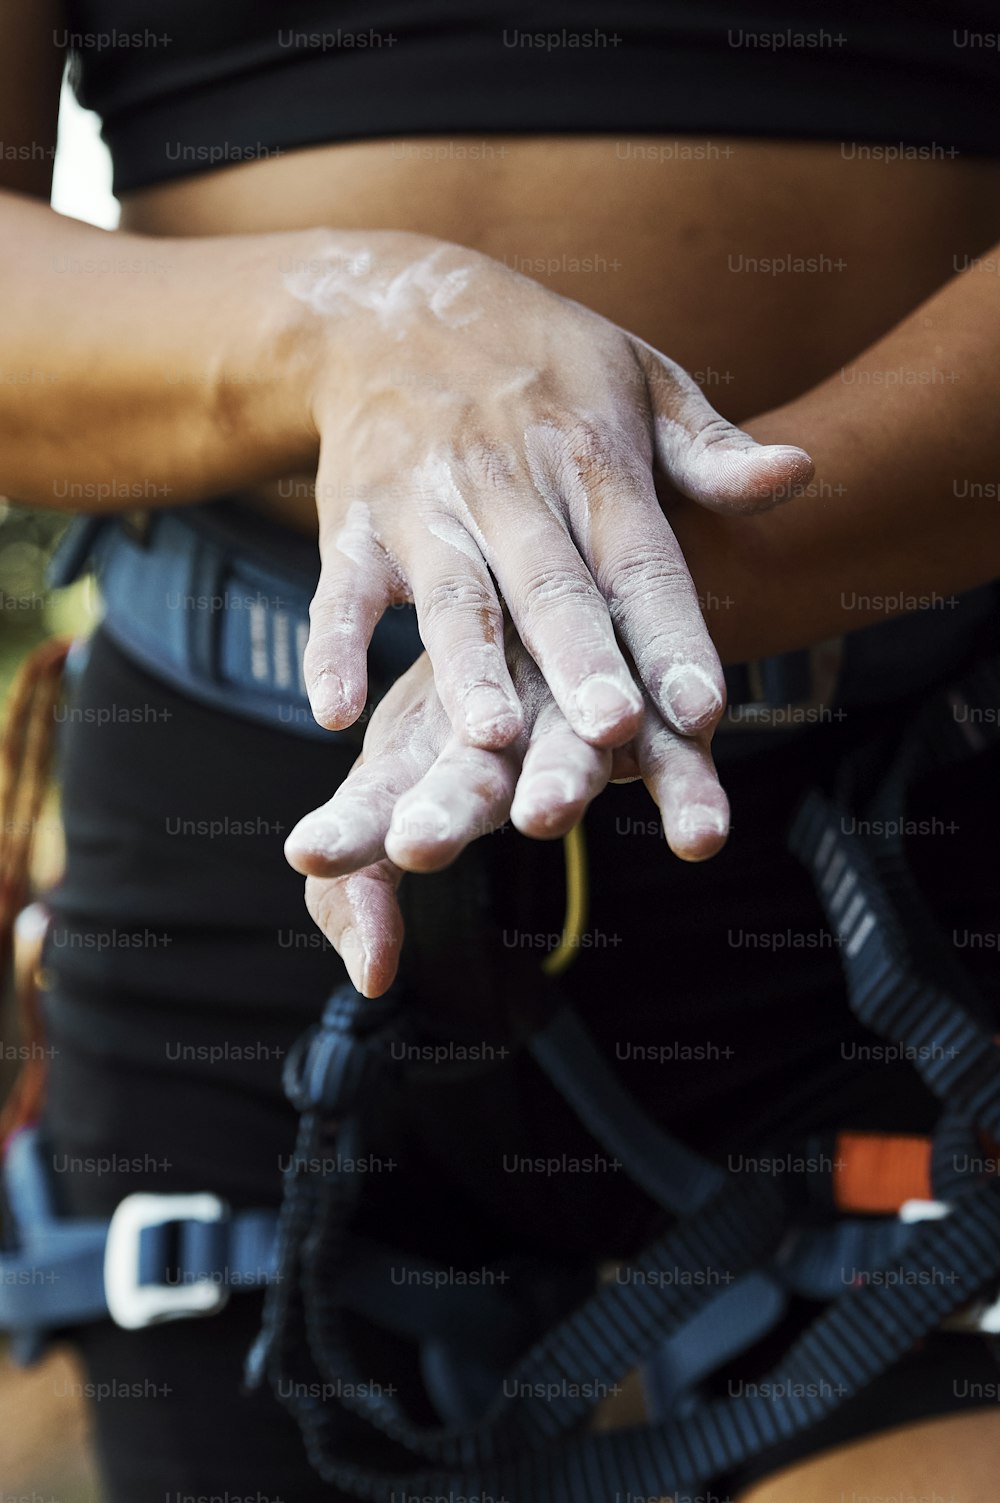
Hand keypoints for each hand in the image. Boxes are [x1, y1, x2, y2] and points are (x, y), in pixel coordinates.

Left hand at [284, 642, 727, 996]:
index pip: (378, 792)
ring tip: (547, 813)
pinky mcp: (652, 715)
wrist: (564, 605)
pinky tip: (699, 836)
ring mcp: (574, 709)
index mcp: (422, 742)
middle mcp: (495, 718)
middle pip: (467, 766)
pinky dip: (688, 792)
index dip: (350, 825)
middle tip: (416, 843)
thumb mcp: (403, 793)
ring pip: (570, 744)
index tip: (312, 854)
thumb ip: (363, 891)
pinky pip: (677, 756)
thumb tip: (371, 977)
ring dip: (559, 777)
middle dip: (444, 806)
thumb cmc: (461, 724)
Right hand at [295, 230, 811, 750]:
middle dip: (581, 659)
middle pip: (552, 585)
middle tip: (612, 731)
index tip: (703, 709)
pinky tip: (335, 712)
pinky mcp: (354, 522)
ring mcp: (426, 504)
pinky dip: (332, 649)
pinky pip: (342, 592)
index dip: (672, 634)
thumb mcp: (638, 376)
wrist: (391, 304)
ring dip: (471, 669)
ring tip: (492, 739)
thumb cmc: (537, 358)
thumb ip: (708, 448)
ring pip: (456, 598)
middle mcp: (510, 484)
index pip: (642, 559)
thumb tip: (797, 474)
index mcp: (593, 458)